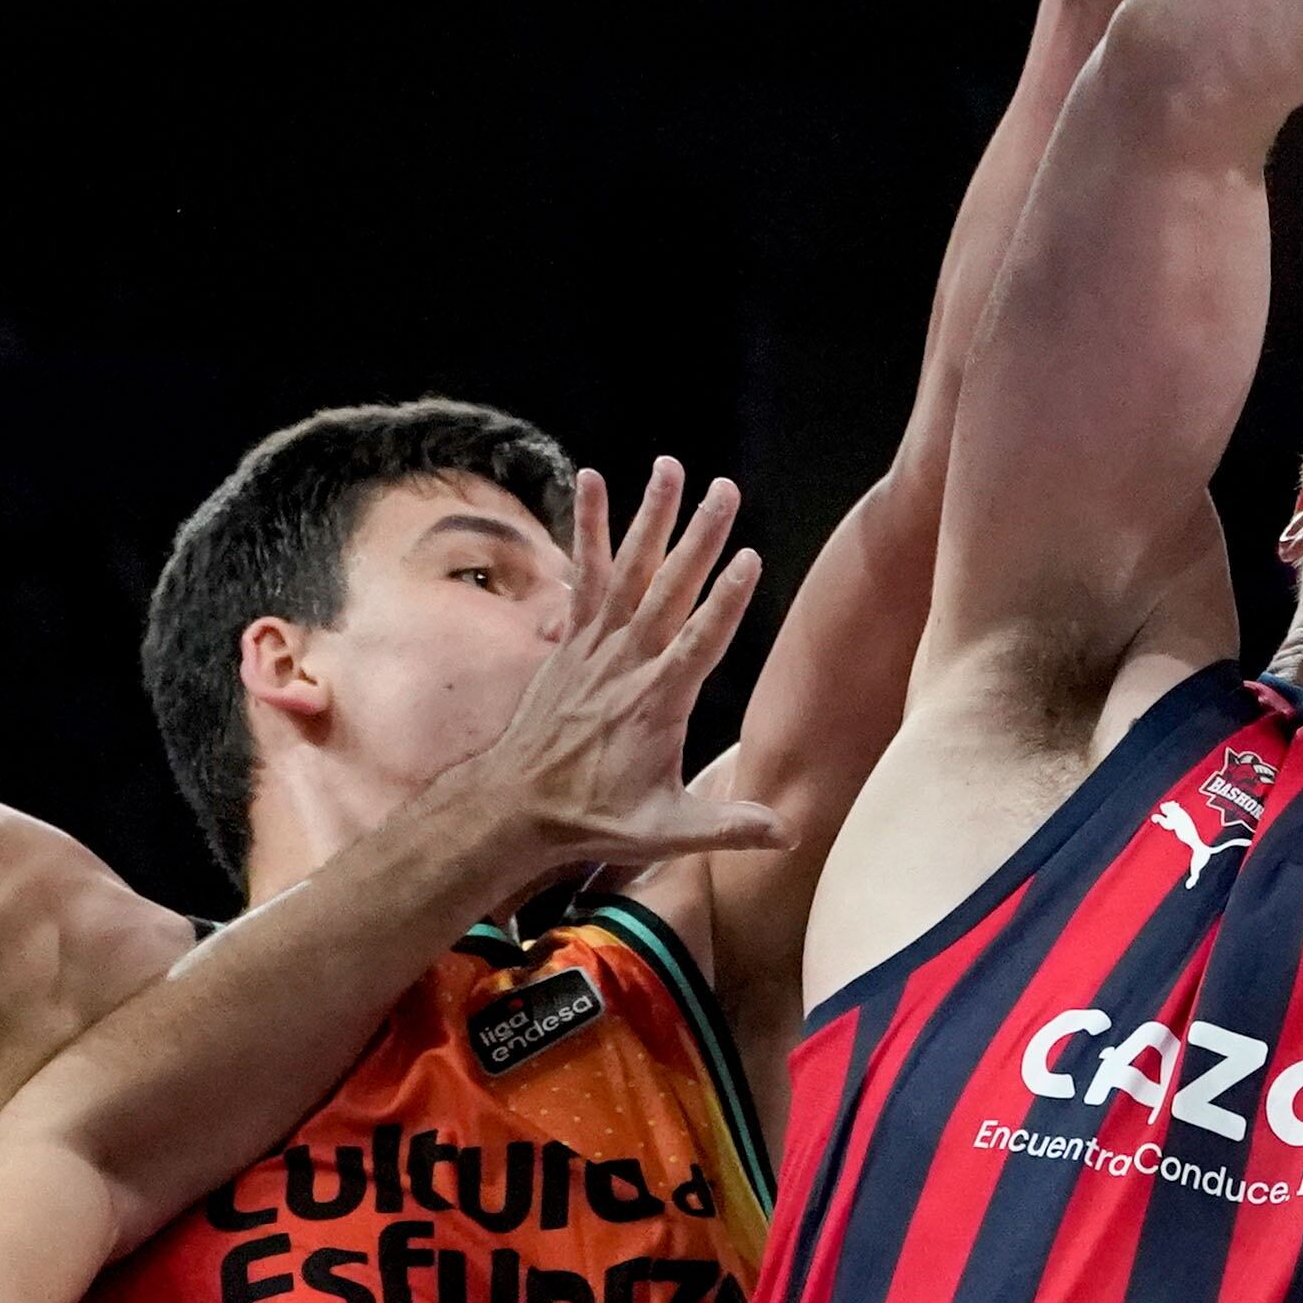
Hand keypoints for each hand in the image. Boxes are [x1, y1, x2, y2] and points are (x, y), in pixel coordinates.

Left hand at [454, 459, 787, 878]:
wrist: (515, 805)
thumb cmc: (593, 817)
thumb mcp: (665, 831)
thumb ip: (727, 826)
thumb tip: (788, 834)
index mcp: (659, 702)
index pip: (701, 641)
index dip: (727, 599)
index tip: (749, 558)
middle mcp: (628, 663)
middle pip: (670, 589)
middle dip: (700, 538)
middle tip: (726, 490)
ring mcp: (597, 646)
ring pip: (630, 570)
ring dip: (652, 517)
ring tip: (671, 468)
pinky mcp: (573, 639)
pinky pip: (584, 573)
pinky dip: (589, 527)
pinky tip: (592, 480)